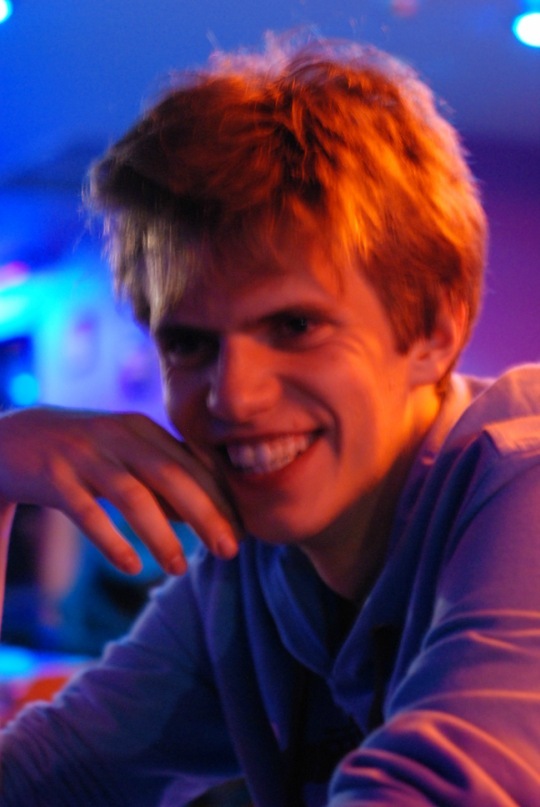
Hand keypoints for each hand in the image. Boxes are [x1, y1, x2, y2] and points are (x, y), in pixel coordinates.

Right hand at [0, 407, 241, 574]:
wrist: (9, 435)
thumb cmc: (80, 450)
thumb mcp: (123, 451)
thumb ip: (159, 474)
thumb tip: (200, 514)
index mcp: (141, 429)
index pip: (191, 464)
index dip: (219, 496)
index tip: (242, 528)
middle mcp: (118, 437)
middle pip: (172, 477)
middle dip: (206, 514)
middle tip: (229, 551)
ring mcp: (85, 456)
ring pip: (133, 496)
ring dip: (161, 535)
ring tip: (179, 568)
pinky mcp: (54, 477)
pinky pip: (87, 512)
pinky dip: (111, 539)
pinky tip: (131, 566)